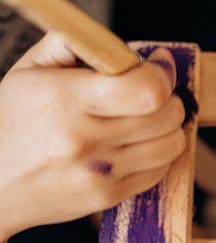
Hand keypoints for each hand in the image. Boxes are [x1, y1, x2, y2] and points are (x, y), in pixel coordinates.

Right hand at [0, 32, 185, 242]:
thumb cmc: (10, 122)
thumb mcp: (29, 72)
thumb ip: (72, 45)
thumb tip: (123, 45)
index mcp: (63, 100)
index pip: (145, 89)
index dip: (161, 73)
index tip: (159, 63)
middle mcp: (83, 140)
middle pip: (165, 115)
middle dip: (169, 96)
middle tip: (155, 90)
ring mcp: (99, 174)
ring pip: (171, 144)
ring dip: (170, 126)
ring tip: (149, 116)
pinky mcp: (108, 197)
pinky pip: (160, 170)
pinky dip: (159, 152)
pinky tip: (139, 142)